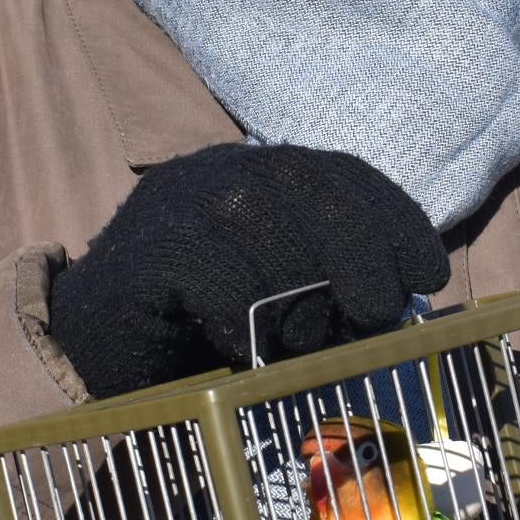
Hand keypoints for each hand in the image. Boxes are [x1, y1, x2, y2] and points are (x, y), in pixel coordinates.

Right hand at [47, 144, 447, 399]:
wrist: (93, 328)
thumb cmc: (199, 316)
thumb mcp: (274, 281)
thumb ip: (330, 275)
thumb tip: (404, 307)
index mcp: (271, 171)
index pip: (354, 181)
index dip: (399, 227)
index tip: (427, 276)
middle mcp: (237, 171)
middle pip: (332, 210)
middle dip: (366, 272)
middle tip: (370, 320)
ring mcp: (195, 201)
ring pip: (288, 258)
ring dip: (306, 317)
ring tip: (291, 349)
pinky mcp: (162, 247)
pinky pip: (235, 293)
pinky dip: (248, 332)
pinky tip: (235, 348)